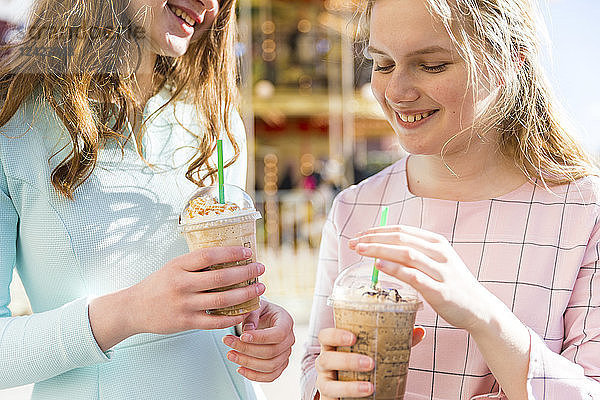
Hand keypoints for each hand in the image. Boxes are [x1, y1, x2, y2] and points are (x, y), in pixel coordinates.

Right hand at [90, 246, 265, 350]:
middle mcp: (181, 284)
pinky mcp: (186, 323)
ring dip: (245, 295)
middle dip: (245, 274)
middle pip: (220, 278)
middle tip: (261, 269)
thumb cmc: (158, 284)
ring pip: (222, 301)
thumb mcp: (173, 267)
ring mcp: (184, 305)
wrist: (133, 308)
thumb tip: (228, 256)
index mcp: (178, 266)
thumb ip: (196, 263)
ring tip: (259, 289)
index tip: (248, 253)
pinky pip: (215, 322)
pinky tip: (245, 312)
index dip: (231, 253)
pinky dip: (232, 318)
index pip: (209, 255)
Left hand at [222, 300, 294, 381]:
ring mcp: (286, 354)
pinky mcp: (280, 365)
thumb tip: (247, 331)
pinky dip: (254, 376)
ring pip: (270, 366)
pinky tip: (240, 368)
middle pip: (272, 352)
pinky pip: (270, 376)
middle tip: (228, 343)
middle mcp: (289, 339)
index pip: (278, 334)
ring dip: (248, 363)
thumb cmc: (260, 310)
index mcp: (286, 322)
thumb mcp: (255, 306)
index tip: (242, 336)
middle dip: (247, 349)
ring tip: (230, 355)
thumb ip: (252, 316)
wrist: (264, 316)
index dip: (260, 338)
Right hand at [315, 327, 424, 398]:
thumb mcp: (374, 353)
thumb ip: (393, 341)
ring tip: (370, 386)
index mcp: (333, 347)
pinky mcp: (328, 398)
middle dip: (347, 360)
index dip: (335, 334)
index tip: (353, 337)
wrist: (357, 391)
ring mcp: (325, 382)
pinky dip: (348, 396)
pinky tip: (365, 394)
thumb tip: (419, 331)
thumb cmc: (362, 366)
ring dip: (349, 385)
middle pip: (326, 359)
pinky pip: (331, 398)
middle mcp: (325, 363)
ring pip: (327, 383)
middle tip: (370, 362)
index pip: (325, 336)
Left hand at [349, 225, 497, 331]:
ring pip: (405, 254)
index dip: (378, 230)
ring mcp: (440, 271)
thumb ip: (415, 253)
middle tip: (353, 243)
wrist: (478, 308)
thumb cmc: (452, 285)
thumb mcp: (436, 262)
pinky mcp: (439, 290)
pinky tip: (379, 266)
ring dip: (379, 250)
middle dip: (373, 238)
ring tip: (360, 250)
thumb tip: (384, 248)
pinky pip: (413, 276)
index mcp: (436, 243)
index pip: (402, 230)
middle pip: (400, 239)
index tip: (360, 234)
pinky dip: (395, 269)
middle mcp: (439, 253)